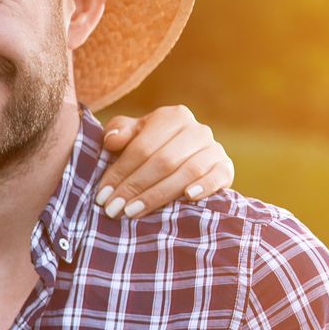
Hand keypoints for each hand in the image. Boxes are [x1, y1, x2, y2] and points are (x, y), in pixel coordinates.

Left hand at [99, 106, 233, 217]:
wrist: (184, 159)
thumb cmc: (149, 147)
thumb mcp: (131, 135)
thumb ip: (118, 131)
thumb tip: (112, 140)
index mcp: (171, 117)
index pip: (142, 147)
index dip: (120, 172)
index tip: (102, 196)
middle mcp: (196, 129)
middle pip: (163, 161)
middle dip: (135, 187)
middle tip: (115, 209)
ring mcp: (214, 148)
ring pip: (186, 172)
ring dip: (159, 194)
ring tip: (134, 212)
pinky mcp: (225, 167)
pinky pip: (218, 176)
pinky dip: (205, 186)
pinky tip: (188, 197)